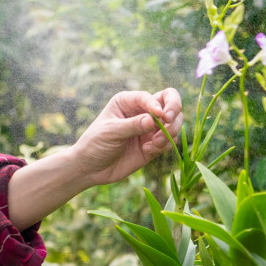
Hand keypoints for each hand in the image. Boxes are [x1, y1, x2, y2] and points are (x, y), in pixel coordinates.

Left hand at [65, 89, 183, 187]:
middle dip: (174, 111)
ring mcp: (149, 128)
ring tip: (155, 143)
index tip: (159, 116)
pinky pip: (170, 141)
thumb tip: (152, 120)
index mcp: (128, 101)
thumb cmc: (95, 144)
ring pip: (174, 122)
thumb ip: (133, 125)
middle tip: (169, 121)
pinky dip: (164, 145)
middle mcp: (142, 111)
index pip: (151, 97)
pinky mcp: (153, 144)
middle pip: (170, 102)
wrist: (91, 168)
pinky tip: (147, 151)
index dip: (158, 104)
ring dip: (170, 132)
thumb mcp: (111, 132)